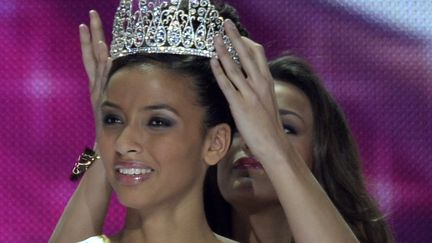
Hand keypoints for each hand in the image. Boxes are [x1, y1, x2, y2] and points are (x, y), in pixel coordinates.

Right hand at [79, 10, 111, 121]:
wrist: (106, 148)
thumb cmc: (112, 127)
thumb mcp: (112, 105)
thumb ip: (115, 92)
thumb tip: (122, 80)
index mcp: (97, 85)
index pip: (90, 57)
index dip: (87, 40)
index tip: (85, 24)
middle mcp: (96, 86)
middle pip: (92, 55)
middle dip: (92, 35)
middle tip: (91, 15)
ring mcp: (99, 93)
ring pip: (98, 67)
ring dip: (98, 49)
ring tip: (96, 32)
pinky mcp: (103, 102)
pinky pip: (106, 82)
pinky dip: (107, 70)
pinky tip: (109, 57)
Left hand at [210, 19, 287, 161]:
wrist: (274, 144)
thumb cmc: (270, 126)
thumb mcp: (267, 102)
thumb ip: (259, 89)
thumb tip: (249, 81)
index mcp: (267, 82)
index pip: (258, 54)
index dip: (246, 42)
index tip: (238, 35)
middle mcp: (260, 84)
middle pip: (247, 54)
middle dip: (235, 37)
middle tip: (226, 24)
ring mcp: (250, 94)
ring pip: (235, 66)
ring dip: (224, 50)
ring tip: (215, 38)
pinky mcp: (240, 105)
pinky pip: (227, 84)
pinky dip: (219, 71)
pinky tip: (213, 61)